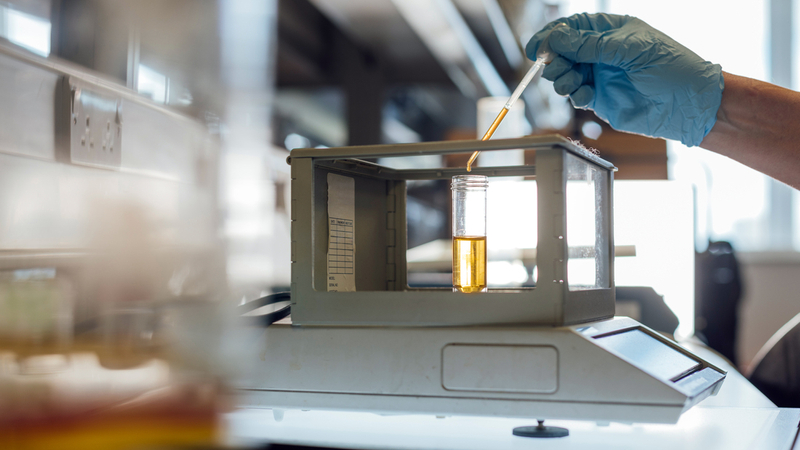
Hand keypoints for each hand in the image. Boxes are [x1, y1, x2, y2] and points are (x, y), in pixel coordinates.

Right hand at [526, 13, 723, 146]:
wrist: (689, 105)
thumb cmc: (671, 67)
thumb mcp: (631, 49)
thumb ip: (591, 45)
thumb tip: (557, 38)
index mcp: (612, 31)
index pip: (573, 27)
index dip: (552, 35)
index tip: (536, 47)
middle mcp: (603, 52)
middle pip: (564, 51)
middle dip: (554, 59)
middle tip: (555, 68)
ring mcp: (601, 75)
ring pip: (566, 73)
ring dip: (561, 78)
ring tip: (569, 84)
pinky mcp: (601, 99)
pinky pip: (576, 95)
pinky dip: (574, 95)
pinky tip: (584, 96)